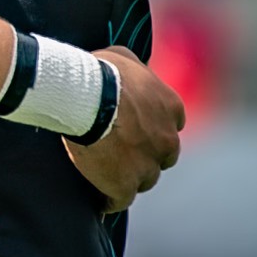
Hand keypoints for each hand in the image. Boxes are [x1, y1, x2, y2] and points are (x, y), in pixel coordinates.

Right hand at [64, 46, 185, 213]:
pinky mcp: (125, 185)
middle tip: (122, 151)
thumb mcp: (124, 57)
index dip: (153, 128)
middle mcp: (167, 140)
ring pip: (145, 180)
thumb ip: (137, 71)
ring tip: (107, 174)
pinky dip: (110, 199)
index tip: (137, 128)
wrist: (85, 97)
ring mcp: (148, 165)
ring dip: (130, 177)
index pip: (172, 126)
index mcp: (171, 108)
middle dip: (147, 155)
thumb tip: (134, 71)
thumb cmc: (101, 72)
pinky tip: (99, 199)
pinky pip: (120, 199)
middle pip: (163, 157)